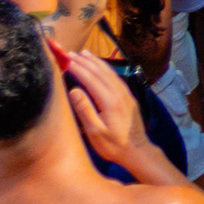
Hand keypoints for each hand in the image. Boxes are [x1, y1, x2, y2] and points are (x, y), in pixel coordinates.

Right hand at [60, 42, 160, 177]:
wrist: (137, 150)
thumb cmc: (113, 145)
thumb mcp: (95, 132)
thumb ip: (85, 110)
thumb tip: (74, 90)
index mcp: (110, 101)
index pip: (91, 79)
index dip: (78, 68)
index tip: (66, 59)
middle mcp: (119, 93)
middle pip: (100, 72)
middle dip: (85, 61)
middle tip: (70, 53)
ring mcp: (125, 93)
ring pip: (109, 72)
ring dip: (96, 62)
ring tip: (84, 53)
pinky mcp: (128, 96)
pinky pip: (115, 77)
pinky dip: (105, 69)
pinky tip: (100, 67)